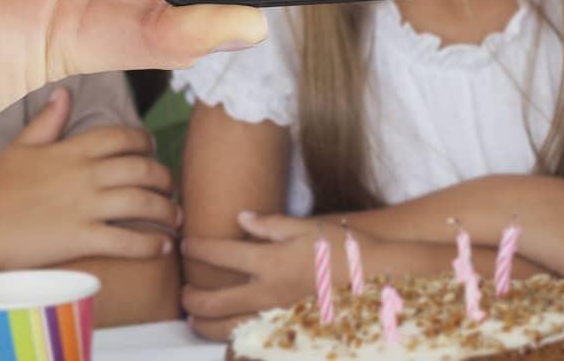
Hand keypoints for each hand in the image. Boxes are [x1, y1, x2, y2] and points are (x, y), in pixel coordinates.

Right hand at [0, 87, 177, 269]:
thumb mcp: (20, 146)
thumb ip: (47, 121)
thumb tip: (63, 93)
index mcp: (73, 150)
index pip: (122, 137)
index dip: (145, 141)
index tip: (153, 148)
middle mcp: (86, 175)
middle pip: (142, 169)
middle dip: (164, 178)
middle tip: (170, 187)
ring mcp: (86, 206)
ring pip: (142, 203)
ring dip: (166, 211)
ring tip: (175, 218)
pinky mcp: (82, 238)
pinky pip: (126, 241)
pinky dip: (150, 244)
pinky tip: (163, 247)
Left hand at [182, 211, 338, 340]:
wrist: (380, 282)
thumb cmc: (347, 250)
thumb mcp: (309, 227)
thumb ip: (272, 225)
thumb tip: (242, 219)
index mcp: (270, 261)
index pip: (221, 253)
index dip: (199, 248)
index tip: (187, 244)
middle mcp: (268, 293)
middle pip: (213, 302)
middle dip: (191, 299)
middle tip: (183, 294)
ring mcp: (277, 318)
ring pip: (227, 330)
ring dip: (205, 325)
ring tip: (196, 320)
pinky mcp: (289, 335)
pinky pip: (252, 344)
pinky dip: (234, 342)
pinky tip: (231, 337)